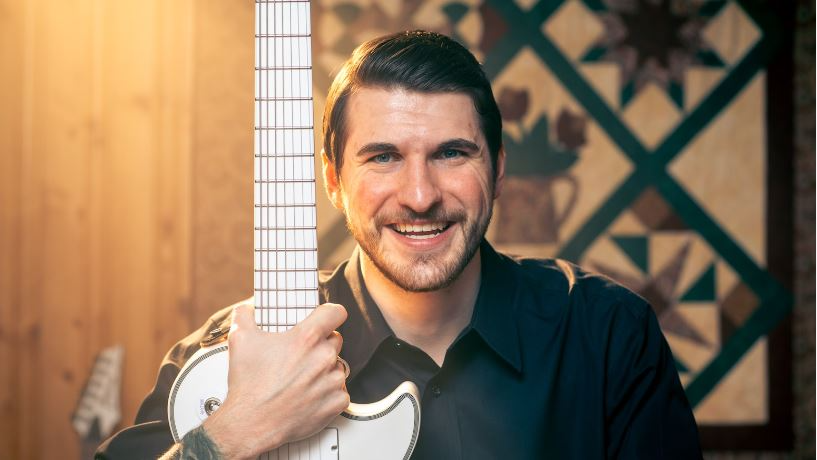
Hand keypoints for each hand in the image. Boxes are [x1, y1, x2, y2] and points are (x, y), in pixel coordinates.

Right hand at [202, 301, 349, 458]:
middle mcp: (323, 357)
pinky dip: (329, 393)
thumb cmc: (248, 385)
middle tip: (301, 355)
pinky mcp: (336, 402)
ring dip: (325, 370)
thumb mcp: (240, 340)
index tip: (325, 319)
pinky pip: (341, 392)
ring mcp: (332, 381)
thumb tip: (247, 309)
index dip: (330, 314)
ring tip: (302, 378)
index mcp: (306, 338)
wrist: (250, 424)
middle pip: (335, 340)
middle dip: (321, 345)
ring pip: (338, 366)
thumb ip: (245, 315)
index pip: (336, 313)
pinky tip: (309, 395)